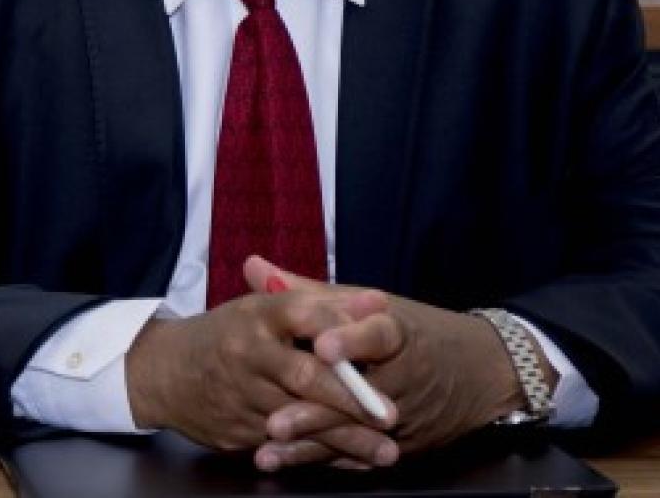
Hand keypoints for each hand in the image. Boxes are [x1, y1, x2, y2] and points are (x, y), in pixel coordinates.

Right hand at [126, 257, 397, 468]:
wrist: (163, 372)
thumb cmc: (228, 335)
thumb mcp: (265, 309)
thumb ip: (321, 306)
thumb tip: (377, 303)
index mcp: (256, 315)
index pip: (305, 314)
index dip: (344, 324)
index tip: (385, 338)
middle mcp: (247, 353)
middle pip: (305, 375)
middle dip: (350, 398)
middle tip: (391, 415)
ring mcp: (241, 395)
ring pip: (300, 420)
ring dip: (345, 438)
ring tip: (385, 451)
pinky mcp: (237, 431)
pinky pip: (285, 447)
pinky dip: (321, 455)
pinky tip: (353, 463)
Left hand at [246, 258, 543, 467]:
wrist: (478, 372)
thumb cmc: (408, 329)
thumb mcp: (364, 303)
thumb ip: (307, 291)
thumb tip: (252, 266)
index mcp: (397, 334)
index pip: (380, 335)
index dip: (352, 340)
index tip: (321, 346)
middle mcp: (401, 379)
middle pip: (359, 398)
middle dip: (315, 411)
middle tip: (273, 420)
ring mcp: (401, 418)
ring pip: (353, 434)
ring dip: (309, 444)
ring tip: (267, 450)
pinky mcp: (399, 445)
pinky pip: (357, 456)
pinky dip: (321, 461)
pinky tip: (286, 463)